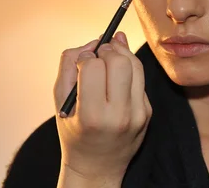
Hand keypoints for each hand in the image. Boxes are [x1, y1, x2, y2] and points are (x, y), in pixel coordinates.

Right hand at [54, 32, 151, 185]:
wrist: (97, 167)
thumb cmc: (74, 131)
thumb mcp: (60, 101)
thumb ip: (68, 65)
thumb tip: (94, 41)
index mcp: (92, 115)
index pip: (92, 67)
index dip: (85, 57)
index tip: (81, 61)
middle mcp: (119, 115)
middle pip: (119, 62)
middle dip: (106, 50)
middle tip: (97, 53)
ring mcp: (138, 114)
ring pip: (135, 65)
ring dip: (120, 53)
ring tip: (108, 55)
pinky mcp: (148, 112)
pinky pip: (140, 78)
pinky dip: (128, 70)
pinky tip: (116, 74)